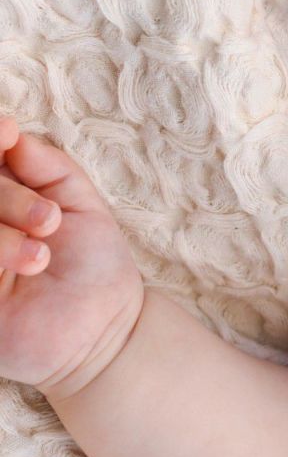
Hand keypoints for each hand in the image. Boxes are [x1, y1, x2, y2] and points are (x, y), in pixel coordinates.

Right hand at [0, 117, 145, 398]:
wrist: (107, 328)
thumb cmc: (94, 265)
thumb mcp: (79, 202)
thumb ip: (44, 164)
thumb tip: (7, 128)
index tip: (8, 133)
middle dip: (7, 196)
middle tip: (49, 222)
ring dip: (1, 234)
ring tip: (41, 257)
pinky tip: (26, 266)